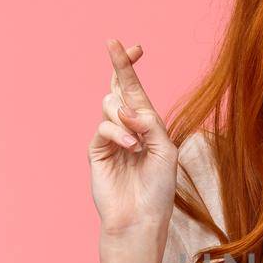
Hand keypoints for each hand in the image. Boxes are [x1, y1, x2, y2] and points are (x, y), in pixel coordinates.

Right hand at [87, 38, 178, 235]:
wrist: (141, 218)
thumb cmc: (158, 189)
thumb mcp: (165, 151)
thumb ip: (150, 124)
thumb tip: (126, 107)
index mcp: (145, 125)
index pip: (136, 90)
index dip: (132, 67)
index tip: (135, 46)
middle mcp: (126, 127)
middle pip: (118, 88)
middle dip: (119, 66)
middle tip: (116, 44)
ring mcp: (110, 138)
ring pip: (110, 105)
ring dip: (125, 117)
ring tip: (137, 143)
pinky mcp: (97, 150)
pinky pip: (103, 127)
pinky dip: (119, 133)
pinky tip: (130, 147)